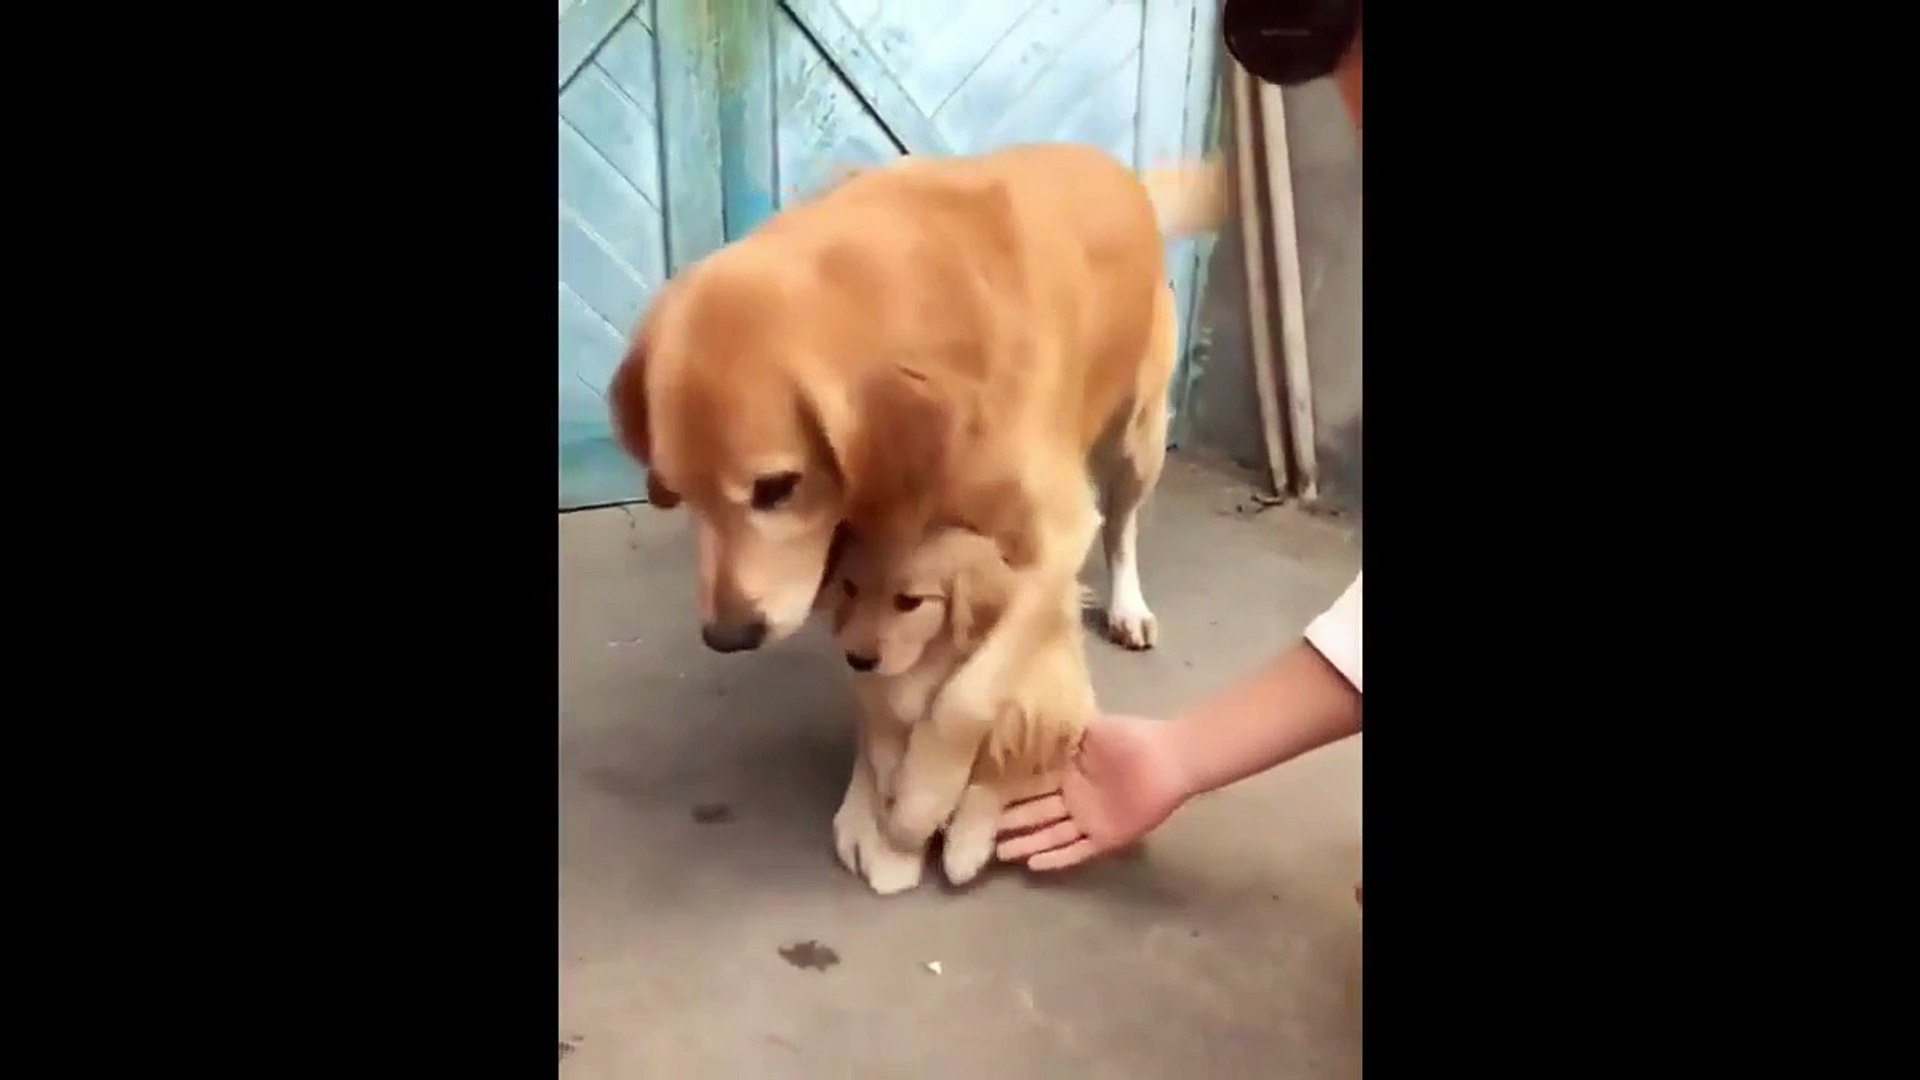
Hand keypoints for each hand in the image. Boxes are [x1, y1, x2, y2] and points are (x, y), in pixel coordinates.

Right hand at [993, 714, 1188, 870]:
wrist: (1167, 758)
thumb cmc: (1128, 738)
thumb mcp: (1086, 728)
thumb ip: (1056, 734)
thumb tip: (1019, 729)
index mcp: (1068, 770)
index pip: (1030, 784)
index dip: (1007, 792)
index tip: (980, 798)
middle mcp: (1075, 797)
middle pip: (1036, 813)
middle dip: (1010, 822)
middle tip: (980, 831)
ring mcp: (1089, 819)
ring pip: (1050, 835)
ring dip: (1027, 843)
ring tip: (999, 852)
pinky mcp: (1106, 838)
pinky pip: (1076, 852)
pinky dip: (1055, 859)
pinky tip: (1031, 865)